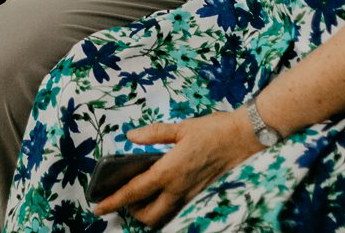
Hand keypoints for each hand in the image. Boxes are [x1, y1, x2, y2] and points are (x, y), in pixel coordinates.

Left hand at [93, 110, 262, 226]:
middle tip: (125, 195)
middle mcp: (178, 189)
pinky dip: (164, 206)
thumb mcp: (181, 127)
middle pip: (148, 216)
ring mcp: (191, 195)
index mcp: (169, 171)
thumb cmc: (214, 130)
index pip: (134, 192)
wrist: (245, 138)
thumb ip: (153, 134)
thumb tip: (130, 137)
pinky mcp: (200, 195)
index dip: (114, 201)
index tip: (98, 207)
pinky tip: (162, 190)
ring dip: (149, 211)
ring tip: (142, 193)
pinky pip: (177, 209)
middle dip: (132, 211)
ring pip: (163, 216)